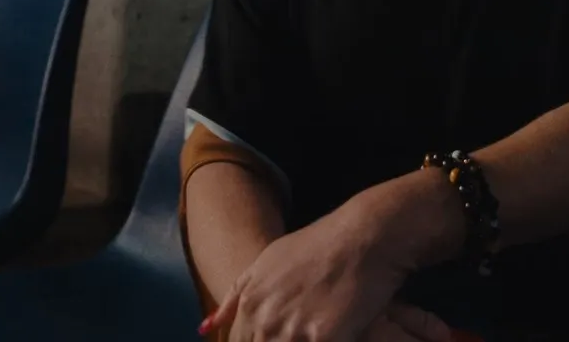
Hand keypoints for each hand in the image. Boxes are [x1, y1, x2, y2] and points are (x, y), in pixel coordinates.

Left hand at [198, 173, 458, 341]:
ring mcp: (291, 329)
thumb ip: (236, 297)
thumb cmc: (319, 247)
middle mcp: (265, 318)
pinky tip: (330, 335)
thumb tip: (205, 328)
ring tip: (311, 332)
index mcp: (250, 302)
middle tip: (295, 332)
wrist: (363, 237)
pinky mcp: (322, 338)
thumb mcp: (268, 263)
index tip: (275, 335)